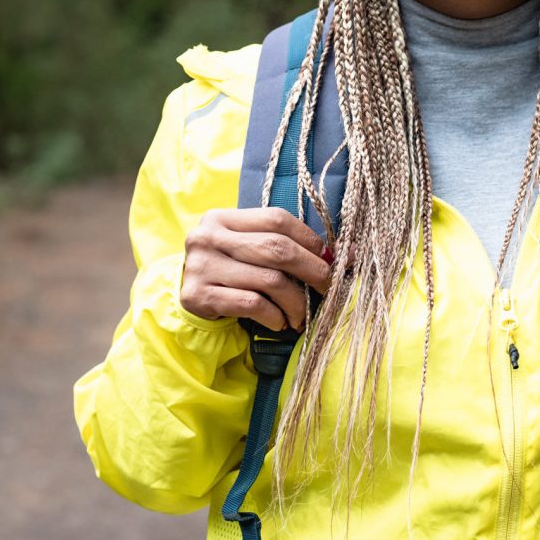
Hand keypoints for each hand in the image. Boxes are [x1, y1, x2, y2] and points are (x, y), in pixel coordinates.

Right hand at [180, 207, 332, 331]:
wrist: (187, 298)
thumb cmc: (232, 270)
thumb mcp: (254, 250)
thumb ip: (292, 246)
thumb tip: (352, 254)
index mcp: (224, 217)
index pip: (278, 219)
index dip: (310, 239)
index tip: (330, 259)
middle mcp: (208, 237)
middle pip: (276, 248)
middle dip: (312, 270)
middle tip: (328, 288)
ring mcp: (200, 266)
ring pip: (268, 279)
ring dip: (295, 301)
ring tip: (302, 315)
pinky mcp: (198, 296)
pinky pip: (251, 303)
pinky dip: (274, 315)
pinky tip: (280, 321)